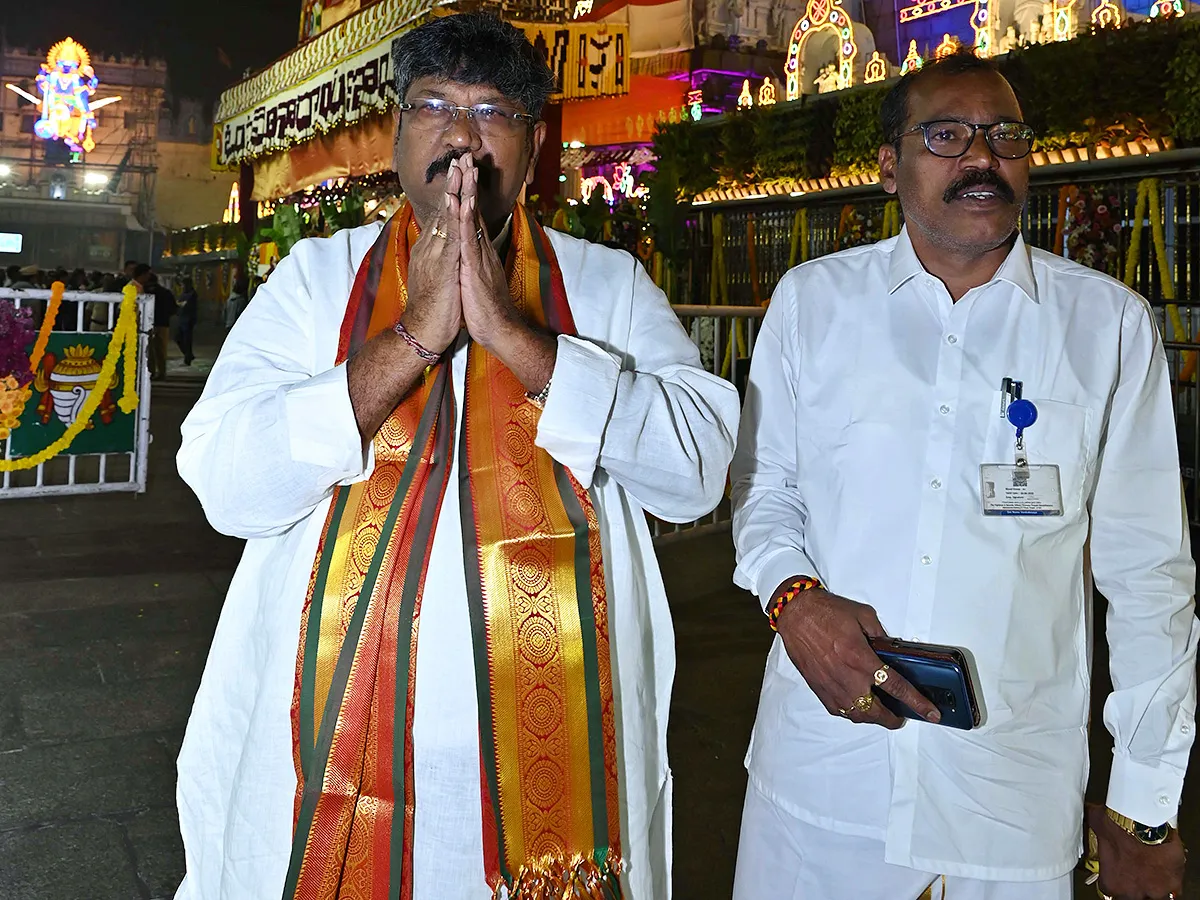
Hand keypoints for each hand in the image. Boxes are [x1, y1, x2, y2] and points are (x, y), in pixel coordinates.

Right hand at [401, 159, 463, 354]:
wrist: (423, 331)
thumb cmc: (433, 308)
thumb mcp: (440, 277)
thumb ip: (441, 259)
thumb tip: (447, 248)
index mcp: (432, 249)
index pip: (443, 215)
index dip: (452, 192)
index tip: (460, 171)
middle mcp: (430, 247)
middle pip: (443, 208)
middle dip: (453, 182)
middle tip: (461, 156)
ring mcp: (434, 255)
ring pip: (446, 217)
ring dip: (454, 192)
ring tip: (461, 168)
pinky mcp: (442, 267)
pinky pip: (449, 238)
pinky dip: (453, 219)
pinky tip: (458, 202)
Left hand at [455, 155, 521, 350]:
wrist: (498, 329)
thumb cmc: (485, 308)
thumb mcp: (475, 278)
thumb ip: (473, 261)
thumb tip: (468, 252)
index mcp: (478, 251)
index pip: (472, 216)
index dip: (469, 192)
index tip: (465, 170)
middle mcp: (481, 248)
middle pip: (474, 209)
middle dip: (471, 182)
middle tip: (467, 155)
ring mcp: (480, 256)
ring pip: (473, 218)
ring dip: (470, 191)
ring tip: (467, 167)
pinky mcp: (475, 268)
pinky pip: (469, 239)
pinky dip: (466, 219)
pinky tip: (464, 202)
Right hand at [774, 584, 940, 727]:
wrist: (796, 614)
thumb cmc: (826, 612)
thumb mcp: (864, 615)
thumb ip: (881, 635)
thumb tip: (890, 649)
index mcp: (861, 658)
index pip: (896, 687)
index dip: (917, 702)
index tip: (930, 713)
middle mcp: (847, 677)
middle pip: (877, 712)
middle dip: (893, 718)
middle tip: (901, 716)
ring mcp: (831, 686)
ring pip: (856, 715)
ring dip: (872, 718)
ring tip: (880, 713)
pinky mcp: (818, 688)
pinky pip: (839, 710)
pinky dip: (851, 712)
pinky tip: (856, 705)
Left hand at [1087, 803, 1184, 899]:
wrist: (1144, 821)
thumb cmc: (1118, 824)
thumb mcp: (1096, 825)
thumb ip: (1094, 832)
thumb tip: (1089, 818)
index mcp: (1111, 882)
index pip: (1109, 892)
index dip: (1114, 881)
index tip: (1117, 875)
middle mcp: (1131, 891)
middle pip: (1132, 897)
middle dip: (1133, 887)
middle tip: (1134, 874)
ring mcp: (1153, 889)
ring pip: (1154, 897)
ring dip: (1152, 887)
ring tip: (1151, 875)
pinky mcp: (1173, 883)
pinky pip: (1174, 891)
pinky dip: (1170, 883)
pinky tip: (1167, 874)